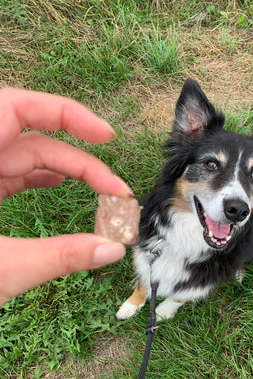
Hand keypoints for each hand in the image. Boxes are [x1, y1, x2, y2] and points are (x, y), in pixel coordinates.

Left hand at [0, 87, 131, 305]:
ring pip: (24, 160)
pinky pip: (10, 176)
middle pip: (32, 141)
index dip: (66, 114)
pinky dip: (38, 179)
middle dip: (80, 163)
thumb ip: (59, 257)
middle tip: (115, 192)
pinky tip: (59, 185)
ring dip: (66, 173)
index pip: (16, 108)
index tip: (105, 136)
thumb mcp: (1, 270)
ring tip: (101, 194)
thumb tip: (112, 250)